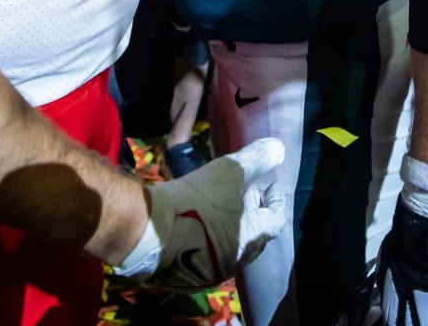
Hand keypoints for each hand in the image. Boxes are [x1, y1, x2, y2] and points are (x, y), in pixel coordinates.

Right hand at [113, 136, 285, 290]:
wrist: (149, 230)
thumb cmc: (196, 199)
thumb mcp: (229, 171)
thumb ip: (257, 159)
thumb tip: (278, 149)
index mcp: (251, 238)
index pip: (277, 219)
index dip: (276, 199)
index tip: (270, 184)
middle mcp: (237, 260)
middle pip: (256, 235)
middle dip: (254, 212)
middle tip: (245, 193)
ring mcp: (212, 272)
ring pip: (232, 247)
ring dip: (233, 226)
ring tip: (221, 205)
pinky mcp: (188, 278)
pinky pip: (208, 257)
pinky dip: (211, 238)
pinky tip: (198, 221)